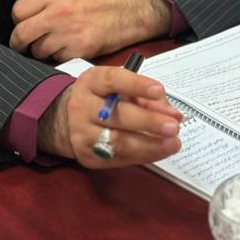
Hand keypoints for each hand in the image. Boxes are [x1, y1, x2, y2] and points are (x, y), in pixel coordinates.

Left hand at [9, 0, 171, 60]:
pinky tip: (72, 49)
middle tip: (24, 46)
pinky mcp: (80, 49)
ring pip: (39, 51)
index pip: (18, 11)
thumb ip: (48, 1)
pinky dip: (61, 57)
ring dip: (43, 51)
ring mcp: (68, 31)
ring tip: (57, 45)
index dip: (19, 22)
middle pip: (21, 34)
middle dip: (20, 43)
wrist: (132, 8)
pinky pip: (58, 59)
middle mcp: (57, 11)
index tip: (23, 27)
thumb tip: (28, 17)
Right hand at [37, 65, 182, 167]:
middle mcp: (83, 106)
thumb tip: (174, 114)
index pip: (114, 80)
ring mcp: (83, 133)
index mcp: (92, 82)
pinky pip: (118, 158)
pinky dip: (143, 156)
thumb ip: (147, 97)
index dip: (137, 85)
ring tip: (173, 143)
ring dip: (149, 144)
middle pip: (117, 115)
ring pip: (118, 141)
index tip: (159, 90)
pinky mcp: (88, 155)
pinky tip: (160, 151)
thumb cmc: (102, 98)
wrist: (64, 120)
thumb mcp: (120, 87)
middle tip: (173, 126)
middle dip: (148, 121)